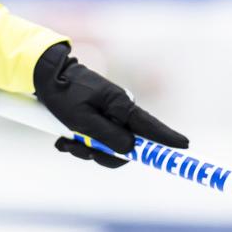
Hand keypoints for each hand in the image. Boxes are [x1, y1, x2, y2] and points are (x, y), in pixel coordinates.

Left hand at [33, 42, 188, 167]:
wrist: (47, 77)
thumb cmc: (64, 95)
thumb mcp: (82, 119)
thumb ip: (108, 136)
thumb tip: (132, 150)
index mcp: (122, 106)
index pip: (151, 126)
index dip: (168, 138)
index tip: (184, 146)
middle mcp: (120, 111)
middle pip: (126, 145)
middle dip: (103, 154)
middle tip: (80, 149)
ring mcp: (110, 115)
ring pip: (108, 146)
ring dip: (86, 149)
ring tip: (66, 142)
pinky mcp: (99, 119)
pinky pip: (97, 140)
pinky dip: (80, 144)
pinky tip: (64, 139)